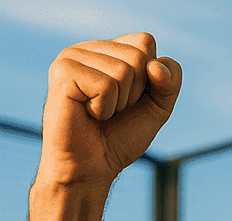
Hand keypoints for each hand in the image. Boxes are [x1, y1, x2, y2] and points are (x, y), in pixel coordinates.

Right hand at [38, 33, 181, 188]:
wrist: (91, 168)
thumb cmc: (119, 138)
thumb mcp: (157, 107)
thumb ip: (169, 82)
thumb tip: (156, 65)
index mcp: (106, 49)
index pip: (145, 41)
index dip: (150, 77)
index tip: (130, 99)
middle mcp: (86, 48)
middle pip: (138, 55)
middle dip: (135, 93)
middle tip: (112, 110)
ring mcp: (70, 57)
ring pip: (124, 70)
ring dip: (119, 103)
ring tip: (98, 113)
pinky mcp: (62, 73)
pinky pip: (107, 86)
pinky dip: (104, 108)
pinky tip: (87, 114)